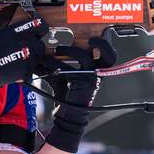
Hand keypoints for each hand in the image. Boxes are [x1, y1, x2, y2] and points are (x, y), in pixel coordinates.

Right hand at [0, 16, 47, 88]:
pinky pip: (31, 70)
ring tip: (17, 62)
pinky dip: (25, 71)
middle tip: (24, 52)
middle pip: (40, 45)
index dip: (41, 29)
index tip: (40, 33)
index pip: (41, 25)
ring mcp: (28, 56)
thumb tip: (17, 27)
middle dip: (35, 49)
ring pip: (37, 59)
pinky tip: (15, 69)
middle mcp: (25, 42)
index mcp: (18, 31)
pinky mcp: (27, 70)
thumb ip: (13, 30)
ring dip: (30, 61)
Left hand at [42, 38, 115, 152]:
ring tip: (56, 49)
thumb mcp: (65, 77)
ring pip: (84, 57)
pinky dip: (55, 64)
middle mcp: (97, 74)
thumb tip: (44, 54)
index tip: (93, 38)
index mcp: (97, 71)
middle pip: (109, 56)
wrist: (67, 114)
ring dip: (69, 50)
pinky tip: (45, 63)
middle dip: (101, 44)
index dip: (104, 46)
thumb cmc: (67, 94)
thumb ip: (58, 65)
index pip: (109, 57)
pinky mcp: (81, 84)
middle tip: (90, 39)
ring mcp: (90, 79)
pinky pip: (68, 69)